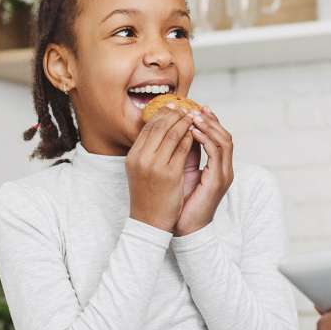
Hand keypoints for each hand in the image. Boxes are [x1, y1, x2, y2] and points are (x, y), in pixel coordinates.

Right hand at [125, 105, 194, 231]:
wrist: (149, 222)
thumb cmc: (148, 195)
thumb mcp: (142, 169)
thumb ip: (151, 150)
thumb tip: (167, 128)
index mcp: (133, 155)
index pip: (149, 126)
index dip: (163, 113)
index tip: (174, 107)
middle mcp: (141, 158)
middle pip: (160, 125)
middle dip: (176, 113)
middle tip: (187, 108)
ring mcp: (155, 165)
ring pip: (173, 133)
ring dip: (185, 122)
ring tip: (194, 117)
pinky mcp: (169, 174)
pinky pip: (183, 148)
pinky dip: (191, 138)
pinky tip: (197, 134)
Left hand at [175, 106, 233, 235]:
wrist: (185, 227)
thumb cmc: (181, 201)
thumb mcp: (183, 171)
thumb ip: (187, 152)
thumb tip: (181, 130)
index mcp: (218, 167)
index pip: (220, 137)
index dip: (210, 121)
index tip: (196, 108)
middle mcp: (225, 169)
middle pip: (225, 135)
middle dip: (211, 120)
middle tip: (196, 108)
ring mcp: (224, 175)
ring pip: (224, 141)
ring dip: (209, 126)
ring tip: (194, 116)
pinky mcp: (218, 181)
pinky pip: (217, 153)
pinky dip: (206, 139)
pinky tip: (193, 132)